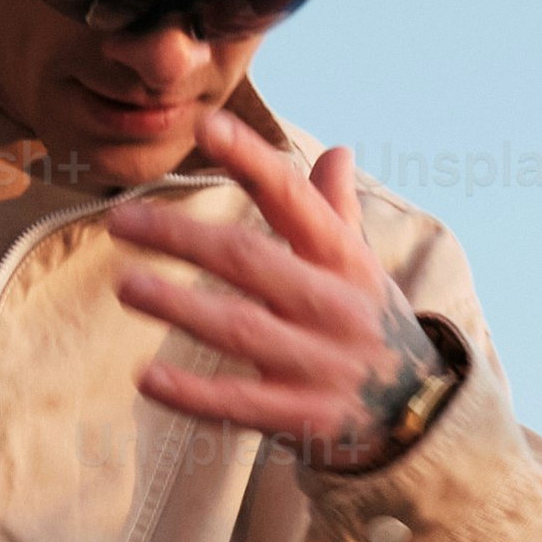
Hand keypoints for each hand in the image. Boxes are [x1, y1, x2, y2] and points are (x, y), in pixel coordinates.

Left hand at [105, 112, 444, 472]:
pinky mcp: (301, 417)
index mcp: (342, 258)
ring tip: (126, 285)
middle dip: (182, 236)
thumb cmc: (371, 328)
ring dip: (180, 307)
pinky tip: (147, 377)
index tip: (206, 124)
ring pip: (240, 328)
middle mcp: (331, 304)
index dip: (250, 159)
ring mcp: (317, 364)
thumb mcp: (361, 269)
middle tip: (121, 220)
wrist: (421, 417)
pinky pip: (239, 403)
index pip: (292, 197)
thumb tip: (337, 151)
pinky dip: (192, 393)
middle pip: (249, 259)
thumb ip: (336, 213)